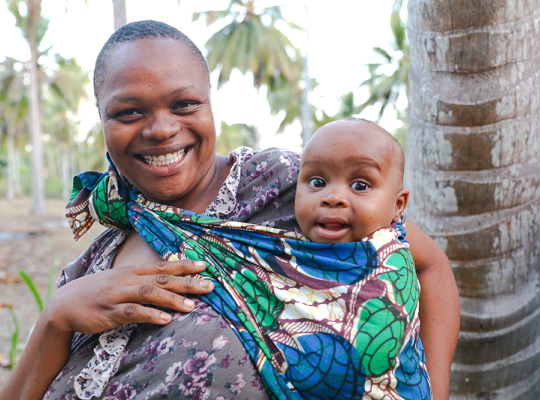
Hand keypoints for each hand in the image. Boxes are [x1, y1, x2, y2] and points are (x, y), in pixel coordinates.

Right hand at [43, 260, 213, 335]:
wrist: (63, 305)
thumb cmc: (98, 292)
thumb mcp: (120, 280)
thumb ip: (142, 280)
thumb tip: (166, 281)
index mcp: (132, 271)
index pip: (163, 266)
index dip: (184, 266)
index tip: (205, 266)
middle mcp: (128, 279)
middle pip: (162, 279)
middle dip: (187, 282)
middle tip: (209, 286)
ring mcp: (118, 294)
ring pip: (149, 293)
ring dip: (172, 299)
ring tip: (192, 306)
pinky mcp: (109, 311)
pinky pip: (132, 312)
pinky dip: (150, 314)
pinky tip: (165, 319)